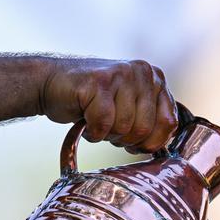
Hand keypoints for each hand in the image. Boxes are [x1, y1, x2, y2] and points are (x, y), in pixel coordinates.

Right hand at [39, 58, 177, 150]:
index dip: (150, 142)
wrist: (51, 82)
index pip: (169, 123)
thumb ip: (151, 120)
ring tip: (96, 120)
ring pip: (124, 128)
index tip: (133, 141)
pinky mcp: (99, 81)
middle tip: (108, 128)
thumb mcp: (131, 107)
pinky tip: (85, 120)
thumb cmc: (93, 101)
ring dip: (106, 134)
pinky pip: (104, 124)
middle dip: (124, 139)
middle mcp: (143, 72)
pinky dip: (93, 132)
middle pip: (144, 129)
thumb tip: (161, 148)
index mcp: (156, 79)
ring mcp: (122, 73)